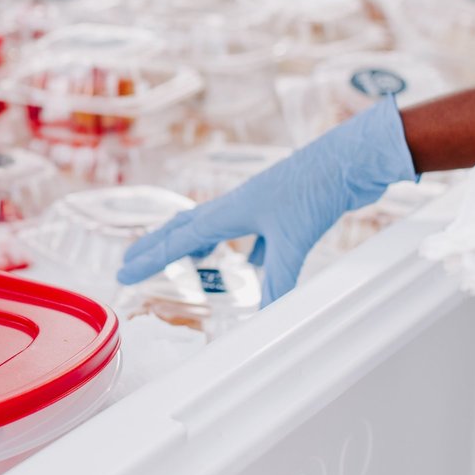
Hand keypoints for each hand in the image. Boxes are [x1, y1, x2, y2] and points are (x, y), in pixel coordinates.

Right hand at [119, 100, 416, 303]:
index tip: (124, 272)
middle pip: (187, 228)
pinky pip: (253, 234)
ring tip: (185, 260)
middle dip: (157, 247)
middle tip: (131, 262)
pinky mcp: (284, 209)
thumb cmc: (318, 188)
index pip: (180, 239)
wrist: (351, 159)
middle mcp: (240, 205)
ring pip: (217, 228)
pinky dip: (247, 251)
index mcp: (232, 209)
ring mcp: (261, 205)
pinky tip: (255, 265)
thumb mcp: (295, 239)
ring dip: (196, 245)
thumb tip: (268, 316)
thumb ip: (280, 279)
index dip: (151, 258)